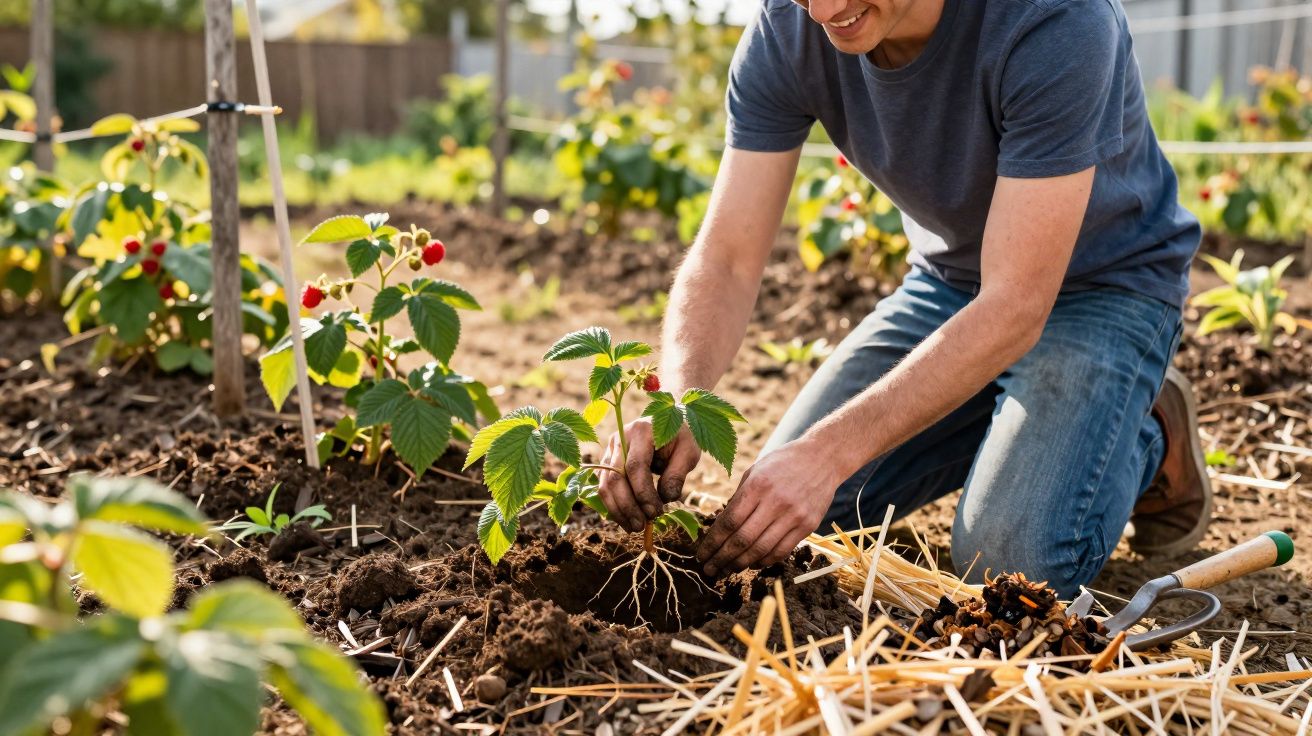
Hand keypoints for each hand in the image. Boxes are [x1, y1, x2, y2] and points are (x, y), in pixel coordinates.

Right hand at [597, 419, 701, 532]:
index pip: (635, 466)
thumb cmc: (679, 439)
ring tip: (634, 527)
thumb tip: (666, 499)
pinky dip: (613, 506)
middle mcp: (620, 438)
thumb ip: (677, 474)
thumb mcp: (688, 452)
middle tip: (642, 525)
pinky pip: (603, 488)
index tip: (656, 512)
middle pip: (615, 477)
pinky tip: (626, 520)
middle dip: (628, 505)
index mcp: (641, 430)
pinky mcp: (606, 463)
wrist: (666, 424)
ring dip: (617, 510)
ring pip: (604, 485)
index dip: (643, 493)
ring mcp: (609, 450)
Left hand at [696, 437, 840, 575]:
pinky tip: (752, 564)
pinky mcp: (808, 526)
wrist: (823, 458)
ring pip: (761, 549)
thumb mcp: (756, 471)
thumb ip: (740, 498)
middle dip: (722, 558)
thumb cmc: (783, 463)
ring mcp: (794, 516)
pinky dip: (764, 561)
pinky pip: (782, 551)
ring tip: (726, 571)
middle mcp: (776, 502)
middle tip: (709, 569)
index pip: (729, 522)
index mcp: (758, 486)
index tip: (701, 554)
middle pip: (742, 540)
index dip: (713, 542)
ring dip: (740, 564)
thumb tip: (722, 526)